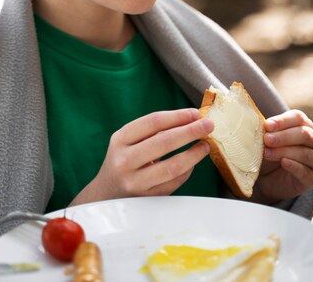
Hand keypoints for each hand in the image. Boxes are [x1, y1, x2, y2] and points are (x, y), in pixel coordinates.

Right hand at [70, 108, 212, 204]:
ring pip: (171, 166)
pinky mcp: (145, 200)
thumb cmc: (123, 161)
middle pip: (164, 142)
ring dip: (193, 154)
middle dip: (190, 131)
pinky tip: (192, 163)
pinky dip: (186, 172)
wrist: (104, 195)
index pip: (153, 122)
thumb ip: (153, 131)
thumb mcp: (127, 141)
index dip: (177, 116)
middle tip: (208, 125)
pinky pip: (173, 183)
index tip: (195, 113)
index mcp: (120, 139)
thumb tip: (190, 119)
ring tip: (205, 145)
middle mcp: (124, 160)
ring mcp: (134, 182)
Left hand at [254, 110, 312, 203]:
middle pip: (305, 134)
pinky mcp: (310, 178)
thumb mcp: (266, 139)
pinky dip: (293, 165)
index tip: (267, 125)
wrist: (268, 178)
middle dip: (284, 136)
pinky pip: (305, 171)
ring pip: (306, 153)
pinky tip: (283, 162)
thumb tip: (264, 126)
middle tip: (267, 140)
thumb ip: (267, 131)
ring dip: (284, 152)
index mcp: (304, 125)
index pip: (298, 118)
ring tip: (267, 153)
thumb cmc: (269, 151)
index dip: (283, 121)